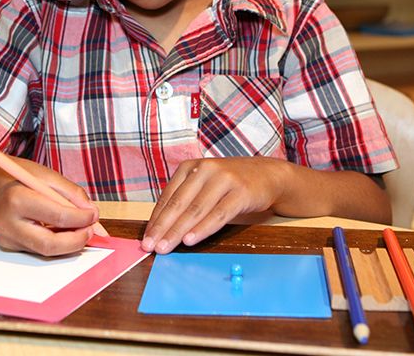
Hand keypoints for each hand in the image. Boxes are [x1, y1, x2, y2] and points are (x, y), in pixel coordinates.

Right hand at [0, 158, 100, 255]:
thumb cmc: (21, 177)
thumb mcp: (48, 175)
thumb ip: (72, 193)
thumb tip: (92, 213)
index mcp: (18, 198)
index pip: (57, 216)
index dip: (81, 218)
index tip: (94, 214)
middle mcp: (9, 223)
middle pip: (49, 245)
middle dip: (76, 241)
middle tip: (91, 231)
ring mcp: (7, 238)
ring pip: (46, 251)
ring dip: (69, 243)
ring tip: (81, 228)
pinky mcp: (9, 246)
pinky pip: (40, 249)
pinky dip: (58, 242)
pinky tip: (64, 231)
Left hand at [141, 157, 285, 253]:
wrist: (267, 174)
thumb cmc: (230, 184)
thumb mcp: (204, 184)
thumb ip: (185, 200)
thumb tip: (160, 227)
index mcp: (190, 167)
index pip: (168, 196)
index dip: (155, 219)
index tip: (145, 239)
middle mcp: (205, 169)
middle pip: (179, 203)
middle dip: (163, 228)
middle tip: (151, 246)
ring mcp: (224, 179)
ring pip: (196, 209)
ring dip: (178, 231)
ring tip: (166, 246)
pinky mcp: (241, 192)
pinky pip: (218, 214)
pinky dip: (203, 228)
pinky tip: (191, 240)